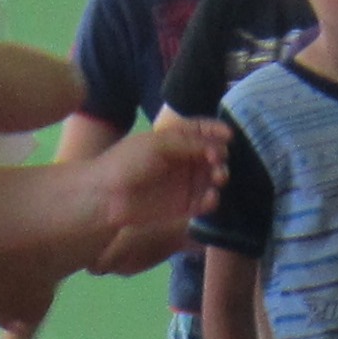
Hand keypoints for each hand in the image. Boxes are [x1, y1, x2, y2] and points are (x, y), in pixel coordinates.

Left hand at [98, 115, 228, 240]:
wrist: (108, 196)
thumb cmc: (128, 162)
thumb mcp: (159, 144)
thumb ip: (190, 143)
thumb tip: (220, 147)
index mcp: (174, 139)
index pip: (200, 131)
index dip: (215, 131)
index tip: (229, 135)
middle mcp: (182, 160)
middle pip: (211, 155)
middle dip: (220, 156)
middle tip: (220, 160)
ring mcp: (184, 184)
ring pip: (211, 178)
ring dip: (219, 176)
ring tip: (219, 177)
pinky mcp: (184, 207)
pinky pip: (204, 203)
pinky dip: (211, 200)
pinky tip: (211, 197)